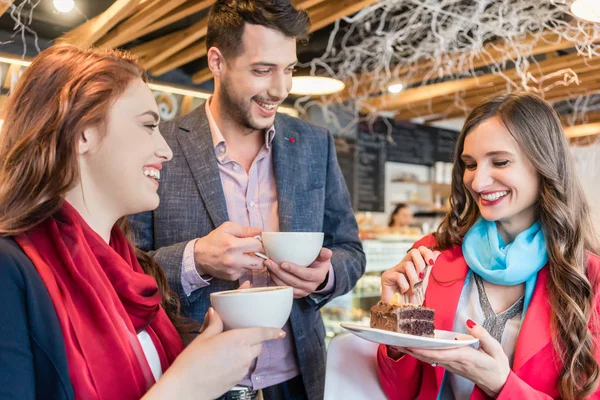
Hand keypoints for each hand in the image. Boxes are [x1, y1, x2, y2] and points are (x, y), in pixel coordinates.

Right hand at [147, 308, 284, 399]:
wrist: (185, 388)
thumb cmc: (192, 362)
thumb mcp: (203, 338)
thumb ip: (214, 324)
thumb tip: (215, 312)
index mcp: (239, 339)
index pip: (263, 333)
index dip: (273, 332)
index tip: (280, 331)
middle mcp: (245, 354)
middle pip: (258, 345)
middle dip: (253, 340)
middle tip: (240, 336)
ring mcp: (242, 369)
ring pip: (251, 357)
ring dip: (246, 351)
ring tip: (228, 350)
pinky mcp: (237, 380)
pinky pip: (243, 367)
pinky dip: (239, 362)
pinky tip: (224, 362)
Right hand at [194, 222, 264, 280]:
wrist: (199, 256)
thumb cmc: (214, 240)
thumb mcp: (227, 228)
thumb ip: (245, 230)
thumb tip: (259, 231)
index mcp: (233, 245)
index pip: (258, 246)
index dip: (260, 242)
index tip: (257, 241)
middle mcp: (234, 260)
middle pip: (260, 262)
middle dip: (261, 255)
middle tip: (256, 251)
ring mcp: (233, 270)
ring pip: (254, 268)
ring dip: (253, 262)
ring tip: (245, 255)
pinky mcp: (232, 277)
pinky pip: (245, 273)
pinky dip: (245, 267)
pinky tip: (237, 261)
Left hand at [265, 248, 331, 297]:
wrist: (317, 273)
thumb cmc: (318, 262)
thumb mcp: (323, 256)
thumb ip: (324, 253)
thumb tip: (328, 252)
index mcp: (318, 276)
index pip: (306, 275)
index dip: (294, 270)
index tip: (283, 263)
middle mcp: (311, 287)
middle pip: (293, 282)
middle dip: (279, 272)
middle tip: (269, 262)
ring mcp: (302, 292)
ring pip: (287, 287)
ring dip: (275, 277)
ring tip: (267, 266)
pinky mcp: (295, 294)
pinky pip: (284, 290)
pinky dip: (275, 283)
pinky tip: (269, 273)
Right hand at [381, 246, 440, 303]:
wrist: (403, 312)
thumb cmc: (412, 299)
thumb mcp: (423, 282)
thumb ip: (428, 268)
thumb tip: (437, 252)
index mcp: (412, 265)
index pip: (419, 250)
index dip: (426, 253)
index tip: (431, 263)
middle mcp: (402, 265)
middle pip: (413, 252)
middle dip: (421, 265)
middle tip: (420, 278)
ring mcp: (394, 270)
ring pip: (407, 265)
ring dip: (414, 280)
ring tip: (412, 290)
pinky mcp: (386, 277)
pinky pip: (399, 276)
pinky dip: (405, 286)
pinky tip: (403, 292)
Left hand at [406, 320, 509, 396]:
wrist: (498, 384)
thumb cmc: (497, 366)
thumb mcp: (495, 349)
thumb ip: (482, 335)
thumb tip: (469, 321)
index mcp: (466, 357)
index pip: (442, 354)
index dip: (426, 350)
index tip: (413, 345)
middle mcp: (455, 362)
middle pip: (430, 356)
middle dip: (413, 350)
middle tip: (396, 341)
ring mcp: (452, 365)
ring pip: (429, 359)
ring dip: (414, 352)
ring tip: (398, 343)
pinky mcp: (451, 366)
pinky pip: (433, 360)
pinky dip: (421, 354)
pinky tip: (412, 348)